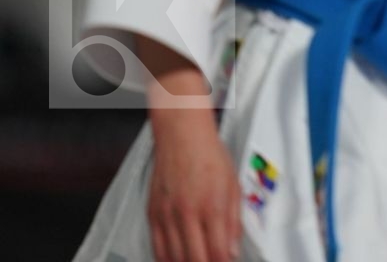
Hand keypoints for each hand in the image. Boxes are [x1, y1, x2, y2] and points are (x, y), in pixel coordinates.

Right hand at [148, 109, 241, 261]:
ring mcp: (167, 216)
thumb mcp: (233, 188)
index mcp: (212, 207)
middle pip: (195, 260)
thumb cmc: (209, 157)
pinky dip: (166, 259)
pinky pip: (156, 248)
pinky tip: (176, 259)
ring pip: (174, 258)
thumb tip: (232, 251)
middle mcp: (187, 214)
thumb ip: (234, 223)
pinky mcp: (152, 214)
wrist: (182, 137)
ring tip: (198, 260)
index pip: (217, 253)